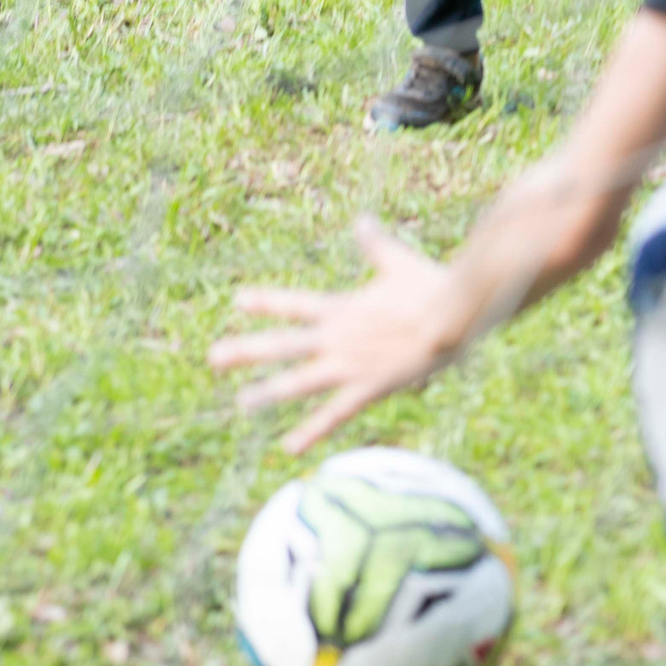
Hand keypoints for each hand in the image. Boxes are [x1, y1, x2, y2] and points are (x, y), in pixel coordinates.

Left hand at [209, 216, 473, 453]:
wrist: (452, 315)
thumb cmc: (430, 285)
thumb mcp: (398, 261)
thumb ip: (375, 245)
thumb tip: (361, 219)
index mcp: (343, 308)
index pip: (295, 304)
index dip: (266, 302)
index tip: (238, 300)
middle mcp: (337, 337)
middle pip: (283, 344)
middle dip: (246, 350)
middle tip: (213, 357)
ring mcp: (349, 364)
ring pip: (299, 381)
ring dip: (269, 392)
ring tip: (242, 403)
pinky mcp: (368, 387)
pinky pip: (334, 413)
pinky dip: (311, 430)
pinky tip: (289, 446)